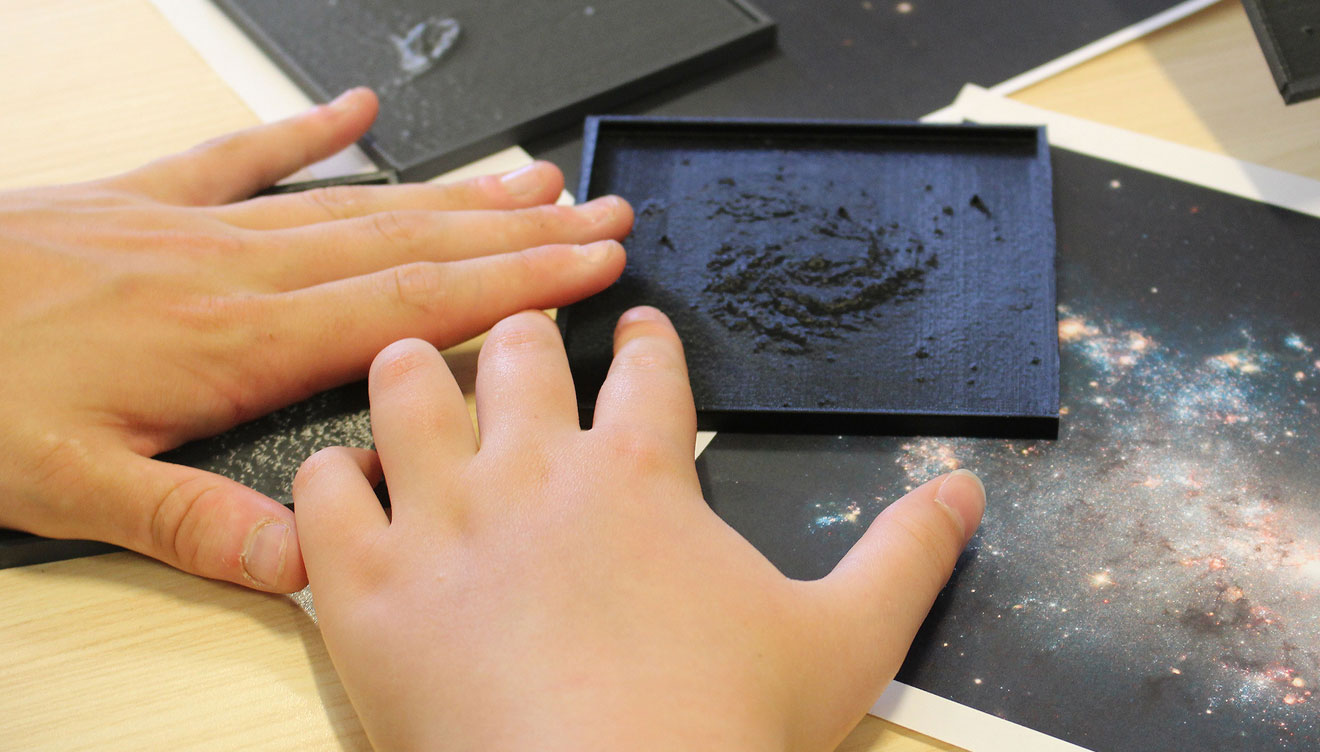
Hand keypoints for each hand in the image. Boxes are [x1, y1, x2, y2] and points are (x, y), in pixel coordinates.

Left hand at [0, 88, 631, 591]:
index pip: (412, 306)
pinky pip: (248, 156)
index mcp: (235, 339)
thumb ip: (195, 522)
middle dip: (520, 230)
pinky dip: (311, 131)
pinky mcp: (147, 200)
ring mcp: (196, 224)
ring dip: (454, 189)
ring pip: (358, 201)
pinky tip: (357, 109)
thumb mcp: (68, 485)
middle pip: (412, 243)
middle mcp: (234, 268)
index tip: (589, 265)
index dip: (513, 285)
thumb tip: (307, 562)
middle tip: (599, 210)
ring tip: (529, 175)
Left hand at [295, 307, 984, 750]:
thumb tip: (966, 491)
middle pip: (516, 354)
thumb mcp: (844, 640)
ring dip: (411, 373)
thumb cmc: (720, 730)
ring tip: (414, 368)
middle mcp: (531, 472)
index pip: (646, 372)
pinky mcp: (363, 588)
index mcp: (639, 475)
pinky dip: (328, 479)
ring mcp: (439, 523)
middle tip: (523, 334)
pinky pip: (321, 493)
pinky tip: (345, 485)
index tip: (638, 326)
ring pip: (403, 392)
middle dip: (522, 333)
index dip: (645, 341)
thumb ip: (907, 554)